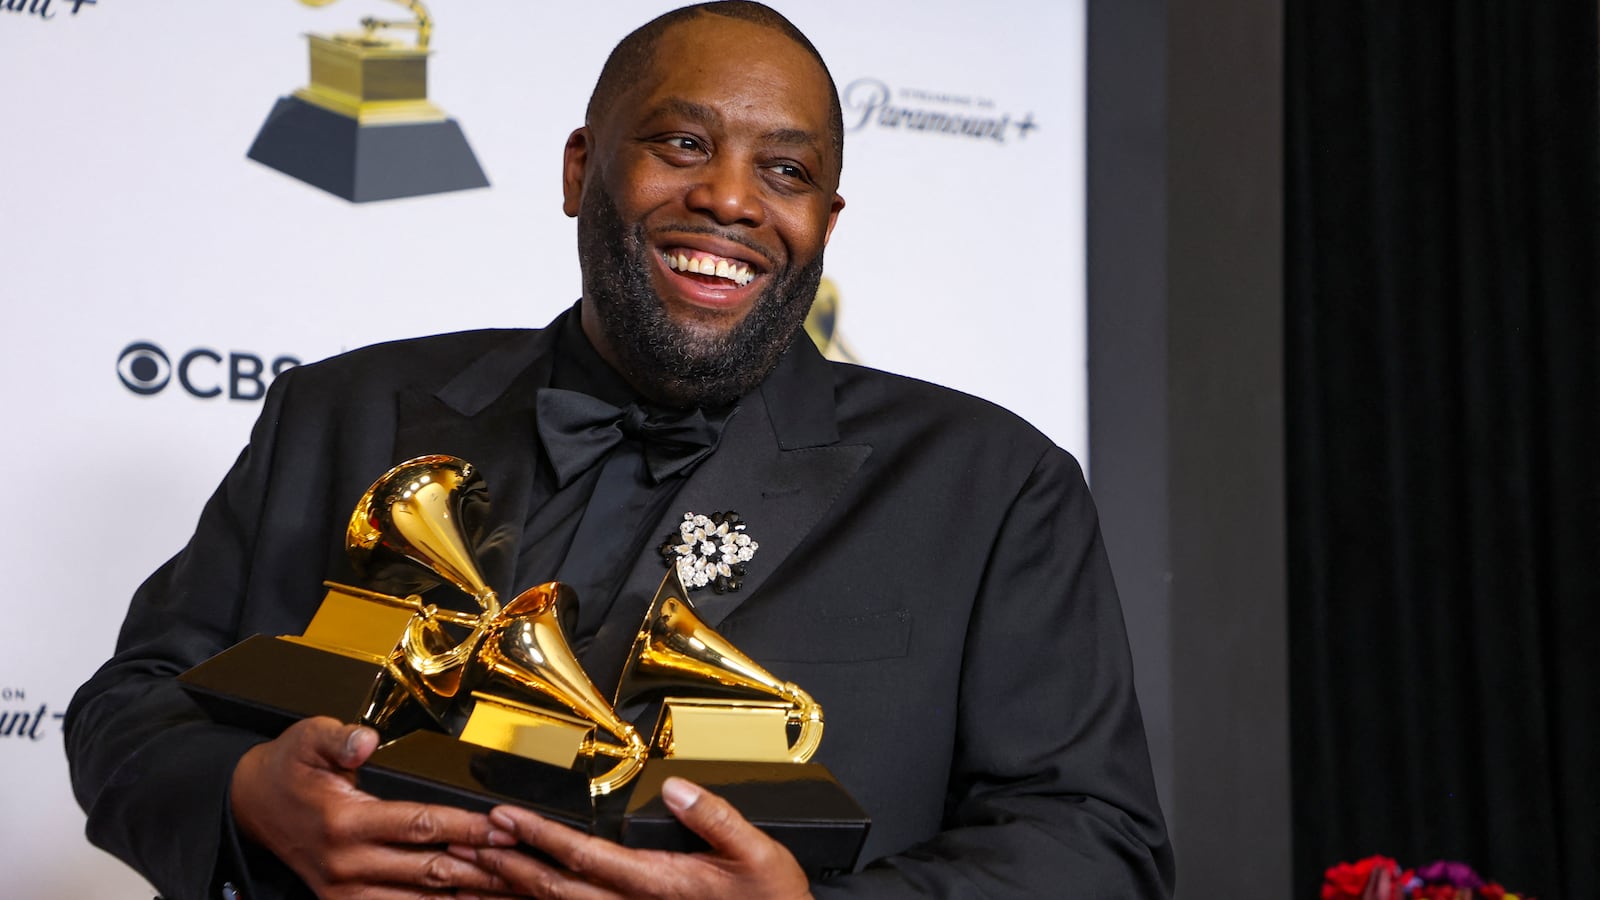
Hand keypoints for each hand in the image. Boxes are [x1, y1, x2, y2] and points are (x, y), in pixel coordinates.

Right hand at [230, 716, 517, 898]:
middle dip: (481, 868)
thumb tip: (365, 739)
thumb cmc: (289, 769)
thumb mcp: (310, 739)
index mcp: (344, 821)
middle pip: (428, 870)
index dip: (466, 828)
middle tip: (522, 866)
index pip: (420, 826)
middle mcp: (346, 864)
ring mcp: (344, 891)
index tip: (503, 828)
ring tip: (507, 892)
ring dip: (464, 897)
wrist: (250, 806)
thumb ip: (341, 739)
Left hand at [459, 776, 811, 899]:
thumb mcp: (757, 851)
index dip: (539, 836)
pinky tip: (516, 897)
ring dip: (510, 889)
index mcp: (657, 884)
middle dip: (504, 866)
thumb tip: (673, 788)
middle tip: (463, 844)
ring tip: (471, 870)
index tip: (504, 817)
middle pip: (553, 888)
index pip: (583, 856)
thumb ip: (713, 817)